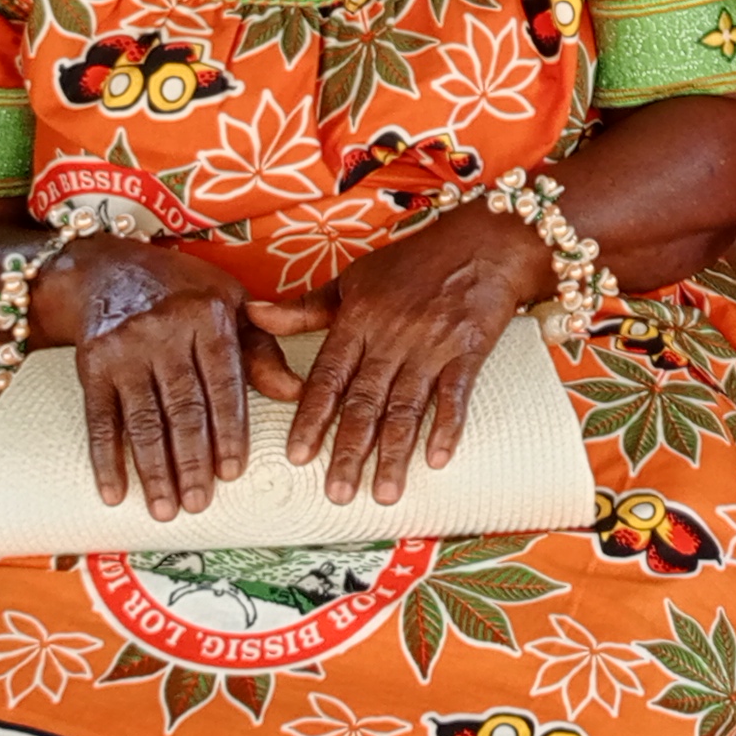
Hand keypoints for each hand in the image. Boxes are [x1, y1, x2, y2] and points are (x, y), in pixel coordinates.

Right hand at [48, 240, 294, 516]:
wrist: (107, 268)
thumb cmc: (182, 292)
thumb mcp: (229, 305)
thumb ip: (261, 350)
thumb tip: (295, 392)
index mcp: (207, 317)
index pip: (223, 382)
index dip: (228, 430)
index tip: (233, 471)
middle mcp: (164, 331)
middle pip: (182, 407)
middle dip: (191, 461)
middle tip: (200, 504)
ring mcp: (124, 349)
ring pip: (142, 419)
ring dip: (153, 469)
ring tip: (166, 509)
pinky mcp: (90, 364)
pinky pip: (99, 418)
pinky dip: (105, 458)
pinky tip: (114, 492)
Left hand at [252, 206, 548, 506]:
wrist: (483, 241)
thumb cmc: (413, 263)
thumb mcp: (353, 279)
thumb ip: (305, 308)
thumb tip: (252, 315)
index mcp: (358, 319)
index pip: (329, 376)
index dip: (312, 417)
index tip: (298, 456)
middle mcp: (392, 335)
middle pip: (366, 401)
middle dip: (350, 451)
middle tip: (337, 494)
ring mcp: (432, 345)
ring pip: (407, 406)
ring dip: (395, 452)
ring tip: (384, 494)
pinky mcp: (469, 350)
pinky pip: (456, 394)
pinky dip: (447, 427)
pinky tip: (437, 459)